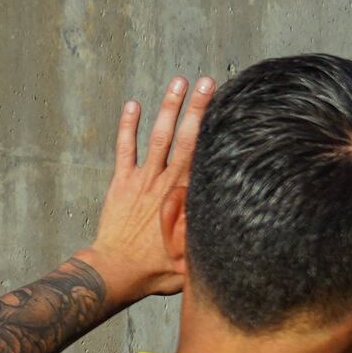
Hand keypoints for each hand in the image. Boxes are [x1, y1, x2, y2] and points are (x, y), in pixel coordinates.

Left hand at [78, 74, 213, 305]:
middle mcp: (167, 181)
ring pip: (159, 136)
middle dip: (198, 107)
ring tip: (178, 81)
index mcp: (187, 196)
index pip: (204, 155)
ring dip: (169, 107)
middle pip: (186, 136)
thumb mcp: (193, 256)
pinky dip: (127, 126)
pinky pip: (125, 149)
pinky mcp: (122, 183)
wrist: (116, 271)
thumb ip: (208, 233)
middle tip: (207, 81)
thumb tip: (234, 220)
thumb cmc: (156, 269)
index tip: (228, 106)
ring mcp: (143, 179)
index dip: (215, 129)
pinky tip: (132, 104)